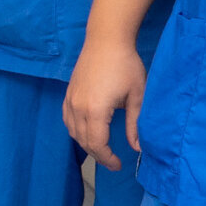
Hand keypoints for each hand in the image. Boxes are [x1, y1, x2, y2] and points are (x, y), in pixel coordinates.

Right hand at [64, 39, 147, 170]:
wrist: (106, 40)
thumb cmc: (125, 65)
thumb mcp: (136, 96)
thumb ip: (135, 124)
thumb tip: (137, 148)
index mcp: (95, 110)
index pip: (97, 144)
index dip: (107, 158)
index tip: (118, 165)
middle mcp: (78, 108)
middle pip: (84, 141)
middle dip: (98, 155)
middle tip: (113, 162)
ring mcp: (70, 100)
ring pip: (73, 132)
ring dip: (87, 144)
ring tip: (102, 149)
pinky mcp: (68, 94)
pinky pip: (68, 120)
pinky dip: (76, 131)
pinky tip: (87, 132)